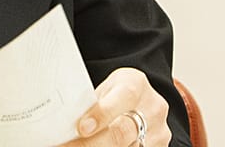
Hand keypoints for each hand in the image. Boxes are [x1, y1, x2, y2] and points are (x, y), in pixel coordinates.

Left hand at [56, 67, 170, 146]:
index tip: (81, 128)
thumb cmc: (118, 93)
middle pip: (122, 132)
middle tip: (68, 146)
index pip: (122, 98)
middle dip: (92, 143)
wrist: (142, 101)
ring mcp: (158, 132)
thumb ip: (93, 102)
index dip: (101, 114)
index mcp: (136, 85)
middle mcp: (152, 108)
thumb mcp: (106, 88)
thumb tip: (65, 119)